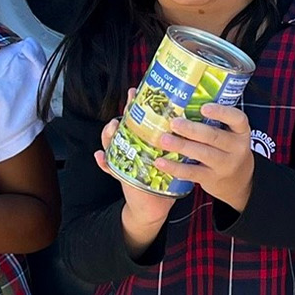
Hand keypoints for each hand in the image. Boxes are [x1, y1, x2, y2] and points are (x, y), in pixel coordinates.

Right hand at [93, 100, 174, 233]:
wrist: (156, 203)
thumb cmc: (166, 177)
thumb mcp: (173, 156)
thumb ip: (178, 140)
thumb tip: (195, 117)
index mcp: (145, 140)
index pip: (138, 118)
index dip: (135, 104)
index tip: (136, 90)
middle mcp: (133, 146)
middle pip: (124, 126)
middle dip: (123, 113)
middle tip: (127, 103)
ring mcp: (125, 159)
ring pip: (114, 143)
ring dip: (110, 134)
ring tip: (113, 127)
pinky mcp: (122, 174)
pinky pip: (109, 167)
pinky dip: (104, 161)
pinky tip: (100, 155)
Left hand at [154, 103, 255, 210]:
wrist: (239, 180)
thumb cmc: (228, 149)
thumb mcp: (231, 135)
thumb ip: (214, 123)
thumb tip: (181, 105)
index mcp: (241, 132)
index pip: (237, 119)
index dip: (221, 113)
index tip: (203, 107)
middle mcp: (236, 148)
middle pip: (214, 137)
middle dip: (192, 130)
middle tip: (174, 122)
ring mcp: (224, 165)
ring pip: (202, 154)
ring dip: (181, 146)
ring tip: (164, 139)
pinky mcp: (212, 179)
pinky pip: (192, 173)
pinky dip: (175, 167)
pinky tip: (160, 162)